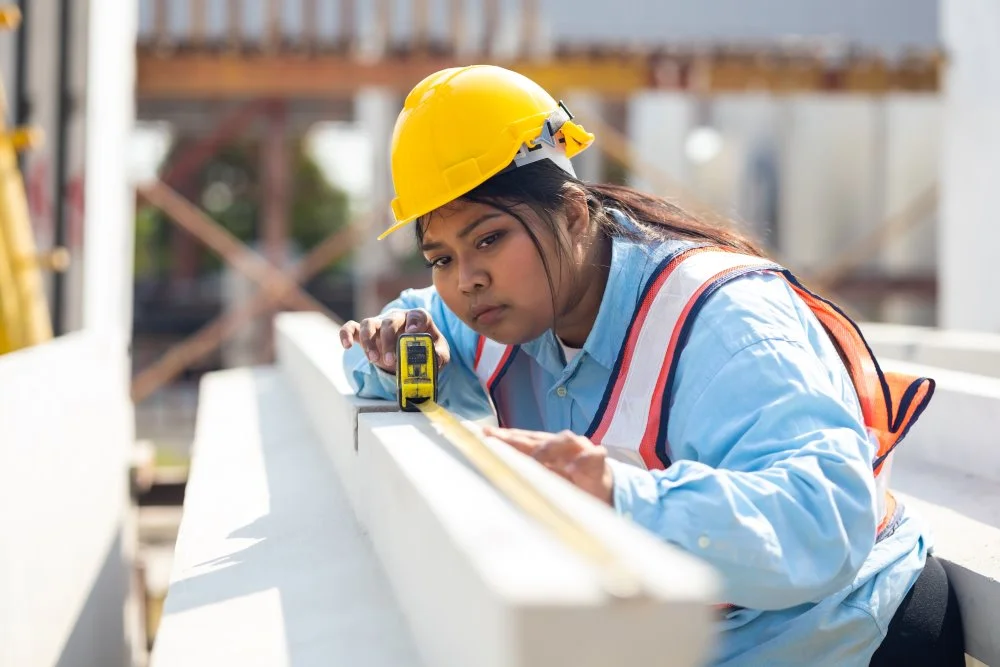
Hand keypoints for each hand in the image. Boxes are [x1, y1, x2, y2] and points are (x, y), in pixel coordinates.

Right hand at [339, 308, 450, 373]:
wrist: (409, 350)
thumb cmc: (425, 348)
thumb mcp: (438, 352)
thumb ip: (440, 355)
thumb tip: (436, 359)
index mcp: (418, 319)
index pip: (418, 314)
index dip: (416, 320)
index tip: (413, 331)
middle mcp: (397, 318)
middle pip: (391, 321)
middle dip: (389, 341)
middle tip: (392, 361)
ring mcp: (379, 323)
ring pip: (369, 323)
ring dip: (369, 341)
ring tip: (373, 359)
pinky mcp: (364, 332)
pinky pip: (351, 327)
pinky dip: (346, 334)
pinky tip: (346, 346)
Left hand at [482, 426, 613, 505]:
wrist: (605, 490)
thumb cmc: (571, 483)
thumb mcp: (547, 481)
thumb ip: (528, 476)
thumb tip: (500, 475)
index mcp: (547, 446)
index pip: (522, 438)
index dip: (504, 436)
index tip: (484, 434)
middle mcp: (561, 443)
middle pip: (537, 437)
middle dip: (517, 438)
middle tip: (497, 440)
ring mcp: (580, 448)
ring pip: (564, 440)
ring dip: (548, 449)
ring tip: (533, 459)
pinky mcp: (598, 460)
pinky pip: (591, 456)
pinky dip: (581, 461)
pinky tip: (572, 468)